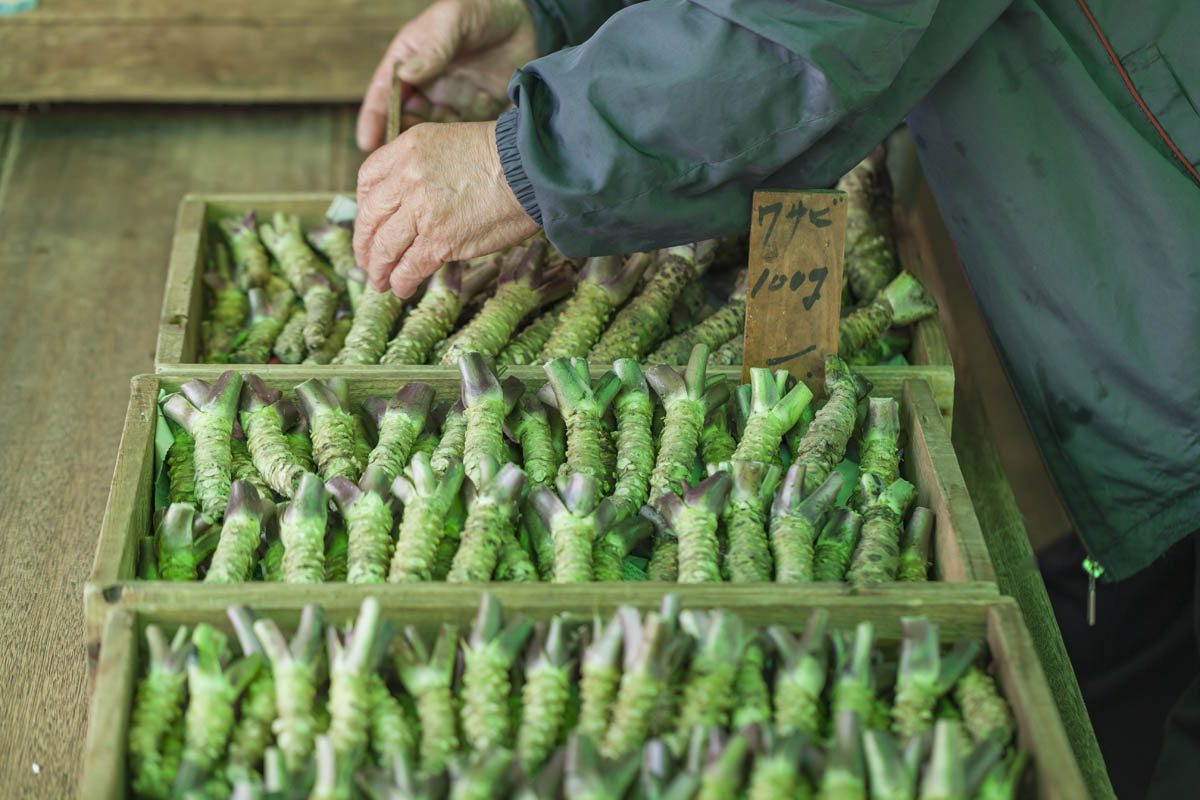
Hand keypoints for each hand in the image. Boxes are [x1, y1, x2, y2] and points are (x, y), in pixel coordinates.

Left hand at [354, 120, 539, 297]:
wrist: (530, 171)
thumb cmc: (501, 158)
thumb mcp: (449, 143)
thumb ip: (421, 167)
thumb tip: (409, 200)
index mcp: (407, 150)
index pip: (367, 181)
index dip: (364, 208)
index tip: (370, 224)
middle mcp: (407, 178)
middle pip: (370, 218)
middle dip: (364, 244)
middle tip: (366, 261)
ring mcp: (421, 211)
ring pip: (385, 246)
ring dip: (378, 269)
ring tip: (379, 282)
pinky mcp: (440, 240)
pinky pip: (410, 266)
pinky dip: (402, 281)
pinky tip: (402, 289)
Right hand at [356, 0, 536, 150]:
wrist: (526, 22)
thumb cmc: (481, 10)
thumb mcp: (453, 20)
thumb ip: (433, 47)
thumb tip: (407, 75)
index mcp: (409, 60)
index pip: (384, 92)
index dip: (374, 118)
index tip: (367, 142)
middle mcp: (426, 85)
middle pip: (405, 119)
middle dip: (400, 140)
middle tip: (402, 162)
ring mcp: (450, 101)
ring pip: (432, 133)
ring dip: (431, 147)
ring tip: (433, 161)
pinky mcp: (474, 114)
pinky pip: (463, 136)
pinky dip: (461, 145)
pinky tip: (466, 149)